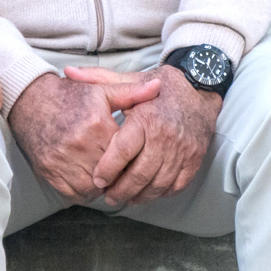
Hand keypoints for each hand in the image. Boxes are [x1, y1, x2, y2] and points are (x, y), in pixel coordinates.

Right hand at [8, 71, 162, 200]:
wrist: (29, 100)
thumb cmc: (68, 96)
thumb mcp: (100, 90)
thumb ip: (131, 93)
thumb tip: (158, 88)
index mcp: (96, 125)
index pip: (124, 153)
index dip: (131, 158)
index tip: (134, 157)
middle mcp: (80, 145)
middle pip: (111, 173)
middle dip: (119, 175)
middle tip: (122, 172)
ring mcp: (62, 160)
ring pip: (93, 187)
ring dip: (101, 186)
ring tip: (106, 177)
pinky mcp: (49, 171)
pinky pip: (73, 193)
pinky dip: (83, 191)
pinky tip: (88, 179)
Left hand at [64, 65, 220, 207]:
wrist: (200, 88)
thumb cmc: (162, 87)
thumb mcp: (131, 79)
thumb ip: (99, 79)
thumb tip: (69, 72)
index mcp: (145, 118)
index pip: (123, 151)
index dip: (107, 169)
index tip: (97, 179)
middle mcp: (165, 137)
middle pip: (139, 175)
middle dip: (119, 190)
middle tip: (108, 196)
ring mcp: (182, 150)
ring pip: (157, 185)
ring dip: (139, 196)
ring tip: (125, 198)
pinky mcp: (194, 159)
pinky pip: (176, 185)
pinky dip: (161, 193)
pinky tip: (149, 192)